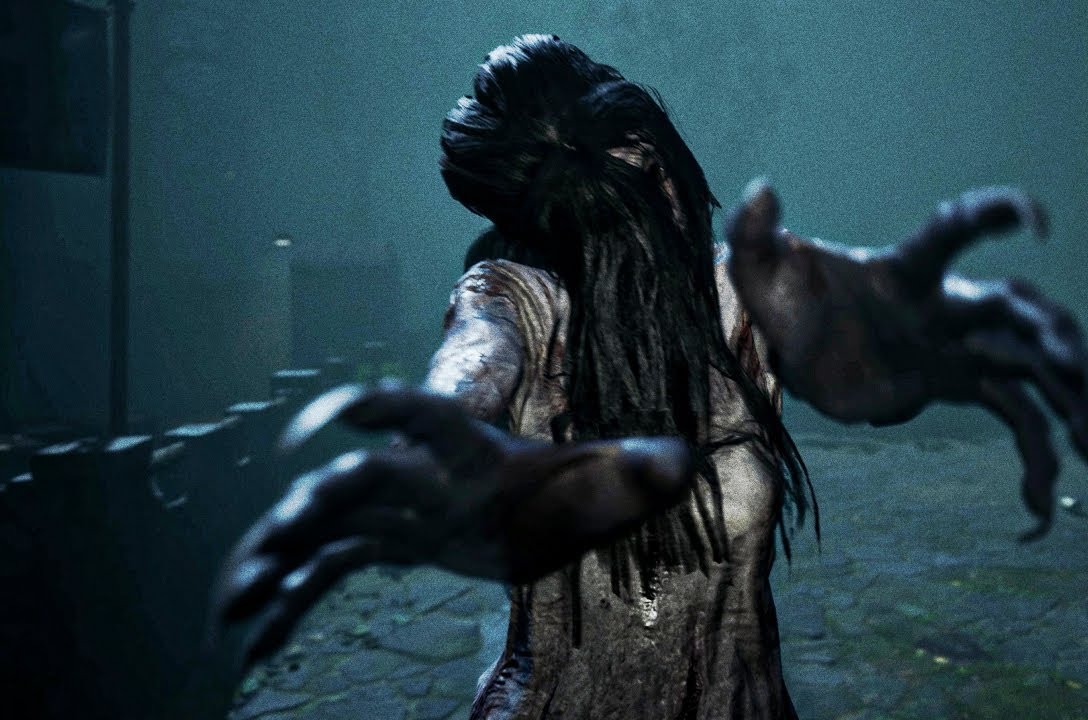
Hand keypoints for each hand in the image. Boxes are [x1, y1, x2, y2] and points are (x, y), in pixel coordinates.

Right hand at [213, 382, 691, 664]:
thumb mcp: (615, 480)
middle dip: (313, 507)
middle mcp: (424, 477)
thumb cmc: (583, 486)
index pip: (423, 418)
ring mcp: (401, 512)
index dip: (380, 411)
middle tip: (275, 542)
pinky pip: (331, 575)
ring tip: (230, 606)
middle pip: (357, 483)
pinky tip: (257, 643)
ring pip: (327, 531)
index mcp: (471, 453)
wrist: (556, 508)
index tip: (335, 419)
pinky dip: (293, 604)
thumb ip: (645, 468)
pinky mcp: (394, 547)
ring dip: (276, 559)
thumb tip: (682, 463)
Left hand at [724, 180, 1087, 539]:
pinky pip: (1015, 418)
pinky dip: (1036, 458)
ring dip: (1080, 405)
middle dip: (1058, 340)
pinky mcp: (958, 386)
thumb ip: (753, 232)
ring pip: (1038, 370)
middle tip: (1079, 377)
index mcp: (907, 270)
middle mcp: (948, 304)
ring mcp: (960, 347)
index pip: (954, 233)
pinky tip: (1039, 508)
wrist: (790, 342)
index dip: (992, 217)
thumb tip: (758, 188)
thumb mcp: (759, 268)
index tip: (1035, 221)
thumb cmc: (782, 296)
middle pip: (1023, 314)